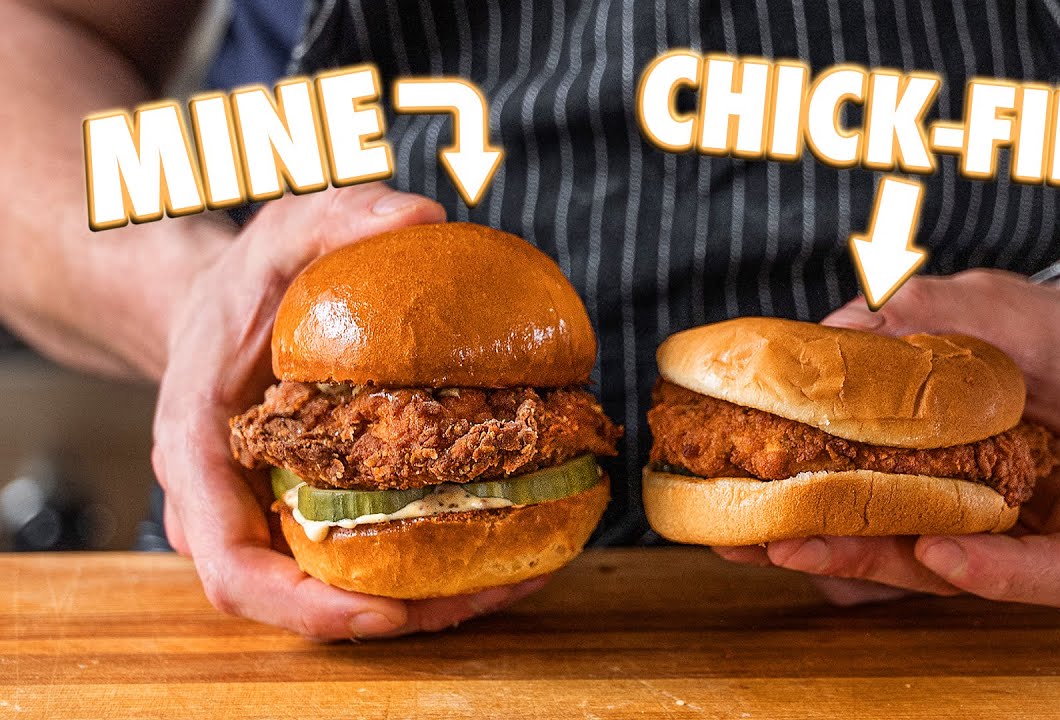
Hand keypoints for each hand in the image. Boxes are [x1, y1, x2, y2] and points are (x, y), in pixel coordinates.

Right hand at [151, 184, 545, 638]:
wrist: (213, 312)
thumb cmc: (240, 284)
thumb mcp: (278, 235)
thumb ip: (337, 217)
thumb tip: (421, 214)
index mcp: (199, 461)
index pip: (235, 569)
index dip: (308, 607)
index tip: (386, 609)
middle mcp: (230, 510)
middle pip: (302, 601)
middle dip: (396, 615)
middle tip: (495, 589)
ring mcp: (268, 521)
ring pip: (340, 593)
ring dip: (429, 601)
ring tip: (522, 576)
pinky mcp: (310, 518)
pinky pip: (362, 560)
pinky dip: (429, 567)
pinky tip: (506, 546)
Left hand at [715, 269, 1059, 609]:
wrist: (1042, 345)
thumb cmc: (1045, 331)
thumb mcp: (1008, 307)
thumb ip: (942, 313)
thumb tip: (846, 328)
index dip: (1002, 576)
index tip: (936, 550)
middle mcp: (1029, 531)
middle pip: (954, 574)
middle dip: (867, 561)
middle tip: (789, 547)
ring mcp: (970, 532)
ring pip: (900, 565)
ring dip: (822, 554)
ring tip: (743, 537)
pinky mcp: (919, 518)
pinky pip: (874, 533)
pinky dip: (816, 524)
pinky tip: (749, 507)